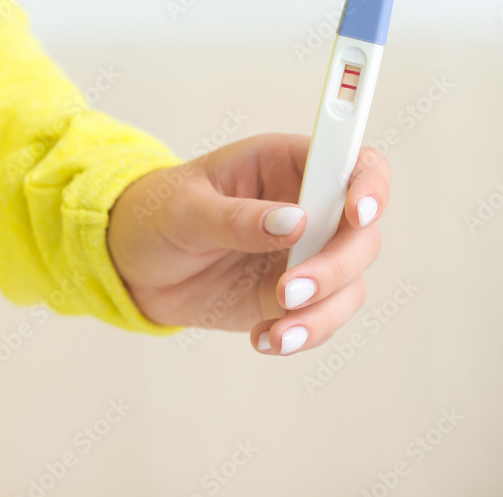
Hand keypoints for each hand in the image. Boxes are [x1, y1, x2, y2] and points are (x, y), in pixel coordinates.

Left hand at [107, 133, 389, 355]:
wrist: (133, 264)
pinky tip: (264, 339)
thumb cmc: (156, 214)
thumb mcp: (185, 208)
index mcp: (287, 164)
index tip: (356, 214)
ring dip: (322, 313)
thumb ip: (238, 217)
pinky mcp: (294, 297)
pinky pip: (322, 319)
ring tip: (274, 332)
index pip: (353, 163)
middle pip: (361, 234)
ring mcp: (305, 255)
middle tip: (289, 291)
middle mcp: (309, 208)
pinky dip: (301, 335)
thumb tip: (294, 221)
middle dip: (336, 267)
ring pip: (351, 284)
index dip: (369, 185)